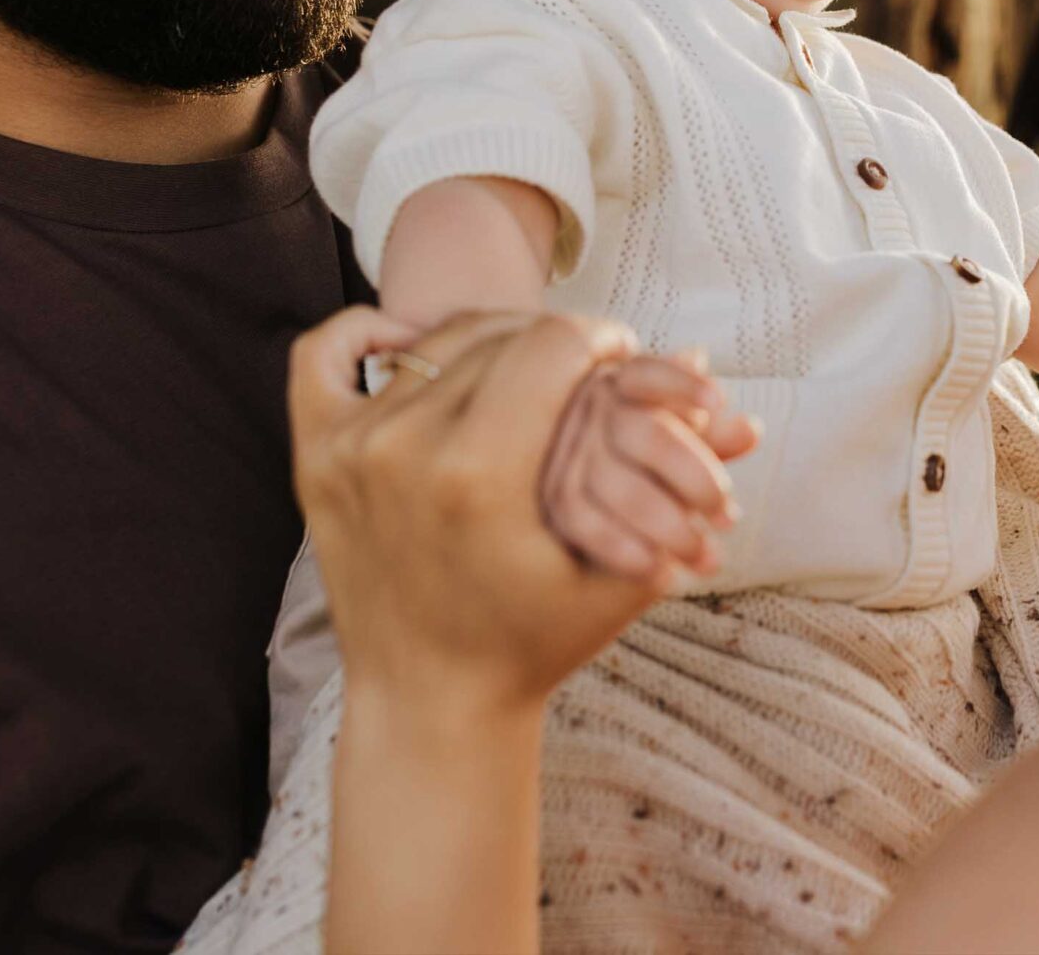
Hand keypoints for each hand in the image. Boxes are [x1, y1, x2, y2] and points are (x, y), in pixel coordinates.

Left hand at [286, 307, 718, 715]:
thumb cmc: (536, 641)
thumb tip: (723, 386)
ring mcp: (350, 448)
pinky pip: (328, 355)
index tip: (624, 358)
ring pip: (434, 341)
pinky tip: (413, 344)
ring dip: (489, 341)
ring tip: (527, 366)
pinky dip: (369, 333)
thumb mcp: (622, 572)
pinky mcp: (314, 457)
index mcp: (479, 472)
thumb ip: (675, 477)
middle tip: (585, 367)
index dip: (603, 341)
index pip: (554, 344)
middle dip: (555, 344)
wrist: (430, 704)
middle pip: (499, 335)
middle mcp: (404, 446)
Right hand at [540, 358, 754, 580]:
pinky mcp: (555, 497)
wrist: (578, 473)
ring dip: (668, 528)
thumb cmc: (642, 448)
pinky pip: (585, 524)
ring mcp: (570, 454)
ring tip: (706, 559)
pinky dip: (624, 552)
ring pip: (619, 487)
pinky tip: (661, 574)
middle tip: (730, 520)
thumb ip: (712, 434)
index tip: (719, 401)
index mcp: (623, 384)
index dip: (683, 382)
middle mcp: (593, 413)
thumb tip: (751, 431)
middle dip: (696, 479)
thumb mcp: (675, 431)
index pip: (650, 373)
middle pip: (647, 436)